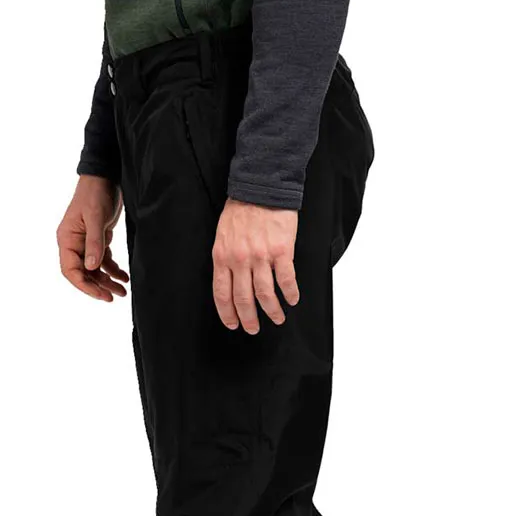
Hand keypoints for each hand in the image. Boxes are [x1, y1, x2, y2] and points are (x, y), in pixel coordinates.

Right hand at [57, 175, 128, 301]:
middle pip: (83, 273)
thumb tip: (91, 267)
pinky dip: (113, 270)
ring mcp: (86, 242)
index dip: (84, 285)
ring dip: (107, 281)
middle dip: (98, 286)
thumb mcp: (95, 218)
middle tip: (114, 297)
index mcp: (67, 239)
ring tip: (123, 291)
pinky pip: (103, 261)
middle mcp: (74, 243)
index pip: (70, 270)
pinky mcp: (98, 239)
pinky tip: (124, 277)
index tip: (100, 295)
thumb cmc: (95, 193)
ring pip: (94, 270)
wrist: (106, 176)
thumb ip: (94, 243)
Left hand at [212, 199, 299, 333]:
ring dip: (272, 311)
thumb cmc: (241, 209)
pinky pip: (286, 280)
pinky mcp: (281, 251)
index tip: (233, 324)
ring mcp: (261, 256)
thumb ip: (225, 258)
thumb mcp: (223, 234)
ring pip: (265, 294)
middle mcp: (240, 259)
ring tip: (277, 319)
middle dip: (249, 319)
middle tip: (254, 329)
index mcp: (222, 256)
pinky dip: (290, 294)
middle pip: (243, 299)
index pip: (222, 293)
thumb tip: (230, 282)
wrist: (261, 186)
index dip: (228, 313)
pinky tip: (292, 300)